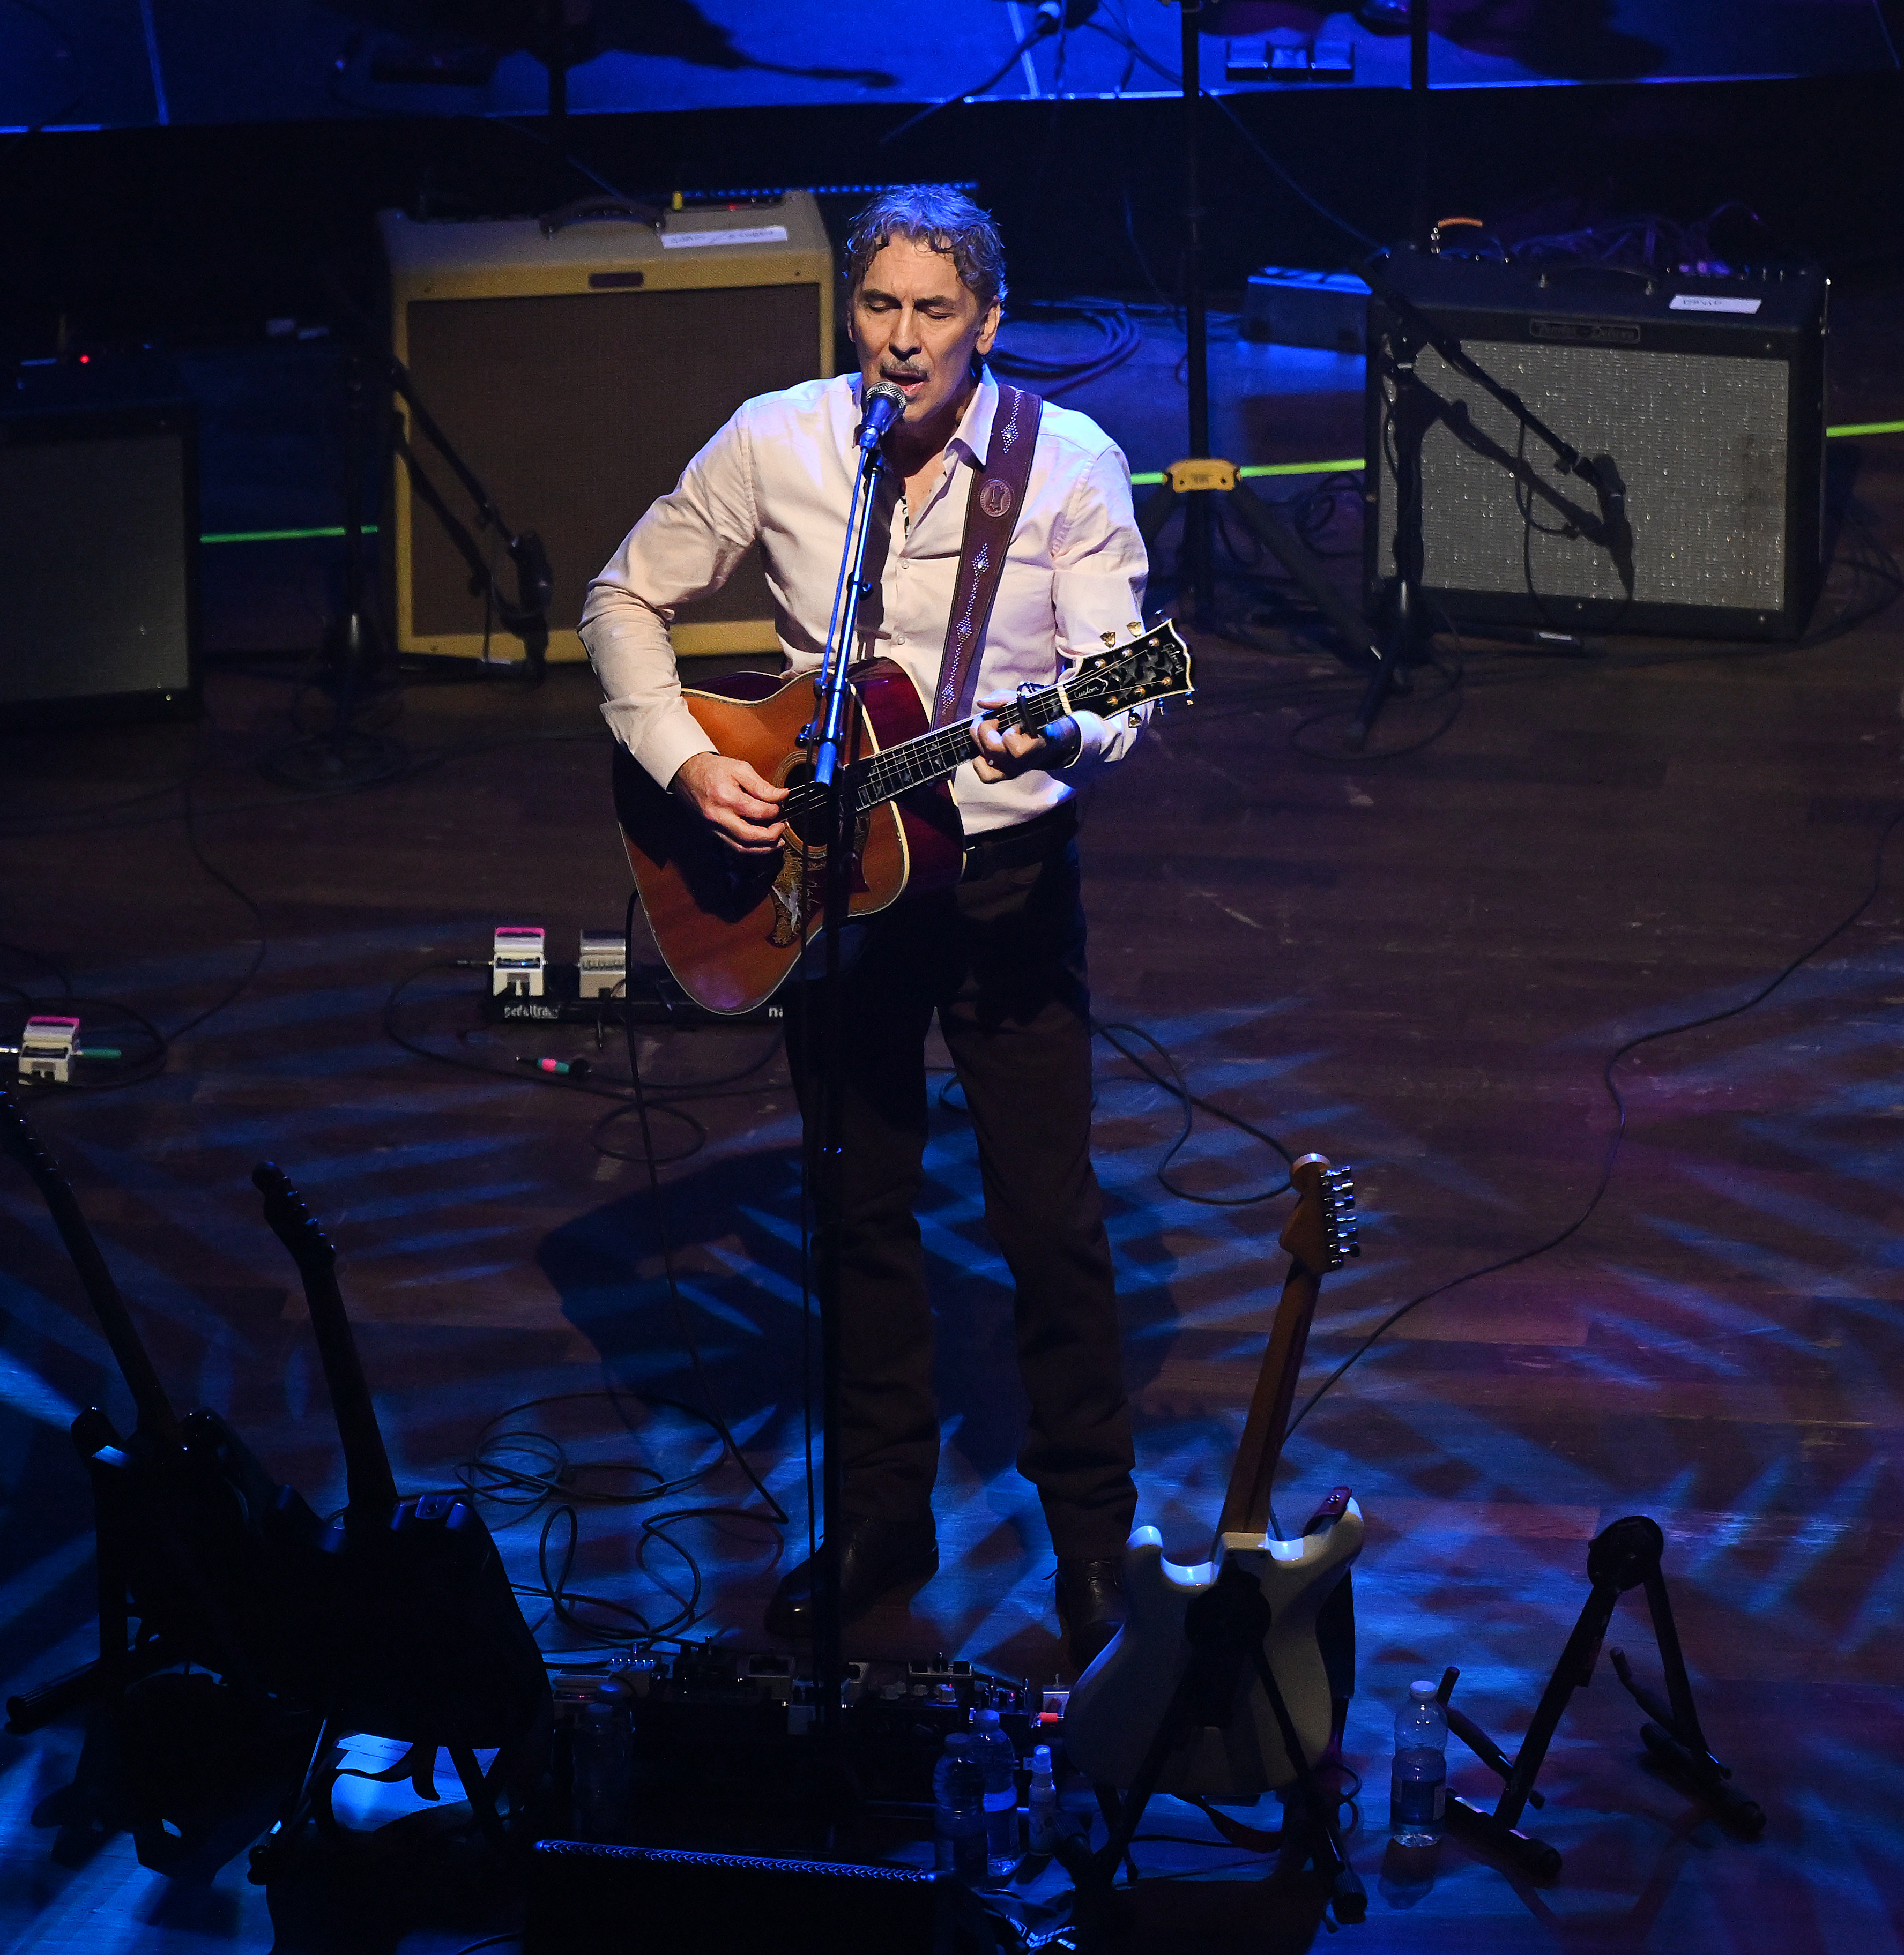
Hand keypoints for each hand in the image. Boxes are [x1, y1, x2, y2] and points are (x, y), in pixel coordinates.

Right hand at [671, 752, 786, 854]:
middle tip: (782, 827)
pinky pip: (733, 846)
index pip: (757, 812)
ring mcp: (713, 827)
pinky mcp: (711, 833)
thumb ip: (762, 785)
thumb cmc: (712, 769)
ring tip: (777, 841)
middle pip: (749, 836)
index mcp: (726, 797)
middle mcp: (718, 816)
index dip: (774, 811)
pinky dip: (750, 847)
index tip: (780, 805)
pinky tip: (760, 842)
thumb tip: (781, 795)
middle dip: (771, 835)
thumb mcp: (740, 769)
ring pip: (741, 848)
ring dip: (763, 848)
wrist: (687, 773)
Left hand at [968, 697, 1079, 782]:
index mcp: (1036, 743)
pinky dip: (978, 762)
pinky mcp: (1005, 775)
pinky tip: (983, 749)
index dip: (1009, 734)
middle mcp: (1025, 760)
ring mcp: (1015, 769)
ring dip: (979, 740)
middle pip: (993, 749)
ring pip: (986, 758)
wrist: (1050, 739)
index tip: (1015, 723)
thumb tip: (982, 703)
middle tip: (992, 719)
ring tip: (986, 730)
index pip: (1017, 750)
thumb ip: (1004, 698)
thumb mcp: (1025, 702)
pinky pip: (986, 776)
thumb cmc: (1035, 717)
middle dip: (986, 728)